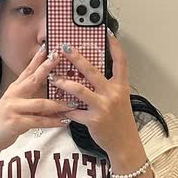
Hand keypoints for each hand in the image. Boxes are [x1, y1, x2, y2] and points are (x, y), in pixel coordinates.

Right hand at [0, 42, 66, 155]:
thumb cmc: (7, 120)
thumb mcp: (17, 103)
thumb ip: (31, 96)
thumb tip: (51, 89)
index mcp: (15, 89)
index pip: (28, 70)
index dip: (37, 59)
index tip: (48, 48)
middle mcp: (14, 95)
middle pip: (33, 79)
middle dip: (47, 68)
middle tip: (58, 58)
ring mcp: (14, 108)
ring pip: (40, 104)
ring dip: (58, 104)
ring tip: (72, 103)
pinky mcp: (16, 122)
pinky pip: (39, 121)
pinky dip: (53, 122)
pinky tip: (64, 121)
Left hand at [51, 30, 139, 155]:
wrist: (124, 144)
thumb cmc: (120, 121)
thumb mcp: (119, 100)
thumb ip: (108, 86)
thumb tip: (91, 74)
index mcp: (121, 86)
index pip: (120, 61)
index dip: (114, 46)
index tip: (107, 32)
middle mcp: (112, 94)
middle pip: (92, 71)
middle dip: (76, 57)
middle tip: (64, 48)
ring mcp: (103, 107)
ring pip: (79, 90)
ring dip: (63, 83)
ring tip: (53, 78)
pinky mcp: (93, 120)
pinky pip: (74, 112)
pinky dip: (64, 109)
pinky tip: (57, 107)